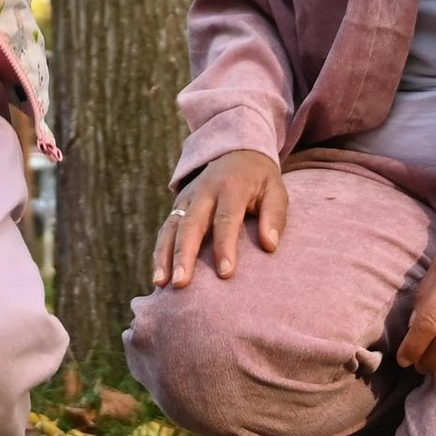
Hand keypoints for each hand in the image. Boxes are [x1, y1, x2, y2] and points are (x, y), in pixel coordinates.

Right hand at [151, 151, 287, 287]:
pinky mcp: (178, 206)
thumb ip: (275, 216)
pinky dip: (160, 252)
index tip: (225, 273)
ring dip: (165, 255)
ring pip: (172, 227)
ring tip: (161, 283)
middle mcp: (204, 191)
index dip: (225, 245)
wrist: (236, 151)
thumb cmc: (260, 180)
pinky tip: (159, 277)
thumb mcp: (276, 191)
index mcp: (231, 186)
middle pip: (191, 224)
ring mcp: (187, 198)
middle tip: (181, 283)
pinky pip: (166, 229)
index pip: (226, 218)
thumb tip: (270, 245)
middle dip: (184, 254)